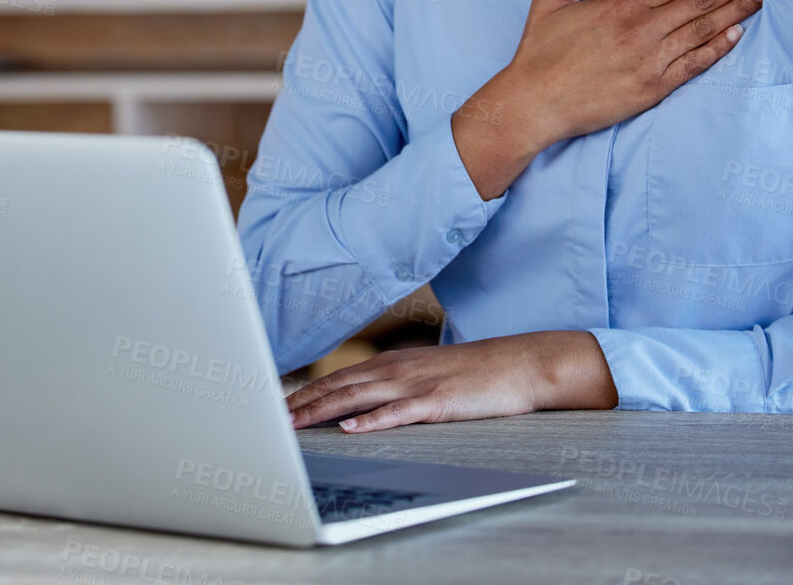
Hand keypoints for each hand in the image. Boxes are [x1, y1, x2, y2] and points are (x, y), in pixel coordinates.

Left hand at [285, 331, 616, 432]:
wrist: (523, 363)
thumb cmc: (477, 372)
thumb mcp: (429, 373)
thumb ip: (397, 384)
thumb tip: (365, 401)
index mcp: (395, 363)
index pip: (340, 378)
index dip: (306, 392)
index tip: (277, 405)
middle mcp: (399, 369)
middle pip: (340, 386)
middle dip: (303, 402)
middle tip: (269, 417)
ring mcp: (418, 384)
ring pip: (360, 398)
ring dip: (324, 411)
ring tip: (294, 424)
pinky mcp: (439, 401)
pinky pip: (400, 413)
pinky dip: (374, 421)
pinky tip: (352, 429)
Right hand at [508, 0, 769, 151]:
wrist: (533, 104)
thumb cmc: (539, 53)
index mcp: (622, 6)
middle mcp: (643, 31)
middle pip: (701, 1)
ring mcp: (651, 62)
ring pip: (704, 30)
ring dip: (738, 9)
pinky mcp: (652, 90)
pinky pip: (695, 65)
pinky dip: (719, 48)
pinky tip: (738, 33)